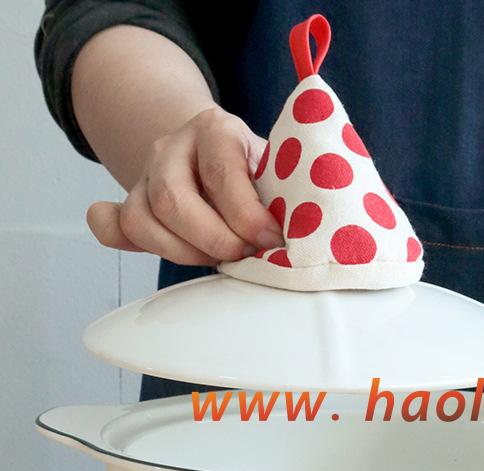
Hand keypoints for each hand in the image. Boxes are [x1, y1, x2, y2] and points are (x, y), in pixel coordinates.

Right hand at [86, 107, 281, 264]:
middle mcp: (172, 147)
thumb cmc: (257, 172)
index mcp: (215, 130)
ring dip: (185, 253)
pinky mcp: (132, 203)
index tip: (271, 239)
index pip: (221, 172)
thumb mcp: (278, 170)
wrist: (219, 153)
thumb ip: (285, 194)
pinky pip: (111, 225)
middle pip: (173, 200)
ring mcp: (146, 175)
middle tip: (243, 254)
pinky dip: (125, 241)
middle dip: (213, 240)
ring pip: (142, 219)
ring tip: (220, 257)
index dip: (247, 215)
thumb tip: (302, 232)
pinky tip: (163, 248)